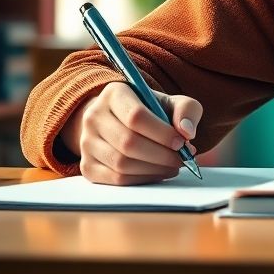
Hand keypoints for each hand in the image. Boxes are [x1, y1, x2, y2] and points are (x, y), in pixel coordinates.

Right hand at [74, 81, 201, 185]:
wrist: (120, 122)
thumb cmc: (151, 111)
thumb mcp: (171, 102)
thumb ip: (186, 110)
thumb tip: (186, 131)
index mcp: (114, 93)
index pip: (135, 116)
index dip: (161, 133)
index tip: (182, 142)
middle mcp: (93, 116)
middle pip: (128, 142)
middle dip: (161, 155)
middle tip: (182, 158)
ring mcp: (86, 143)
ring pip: (121, 164)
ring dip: (154, 169)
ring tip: (173, 165)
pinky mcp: (87, 166)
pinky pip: (116, 179)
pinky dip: (142, 179)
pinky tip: (158, 173)